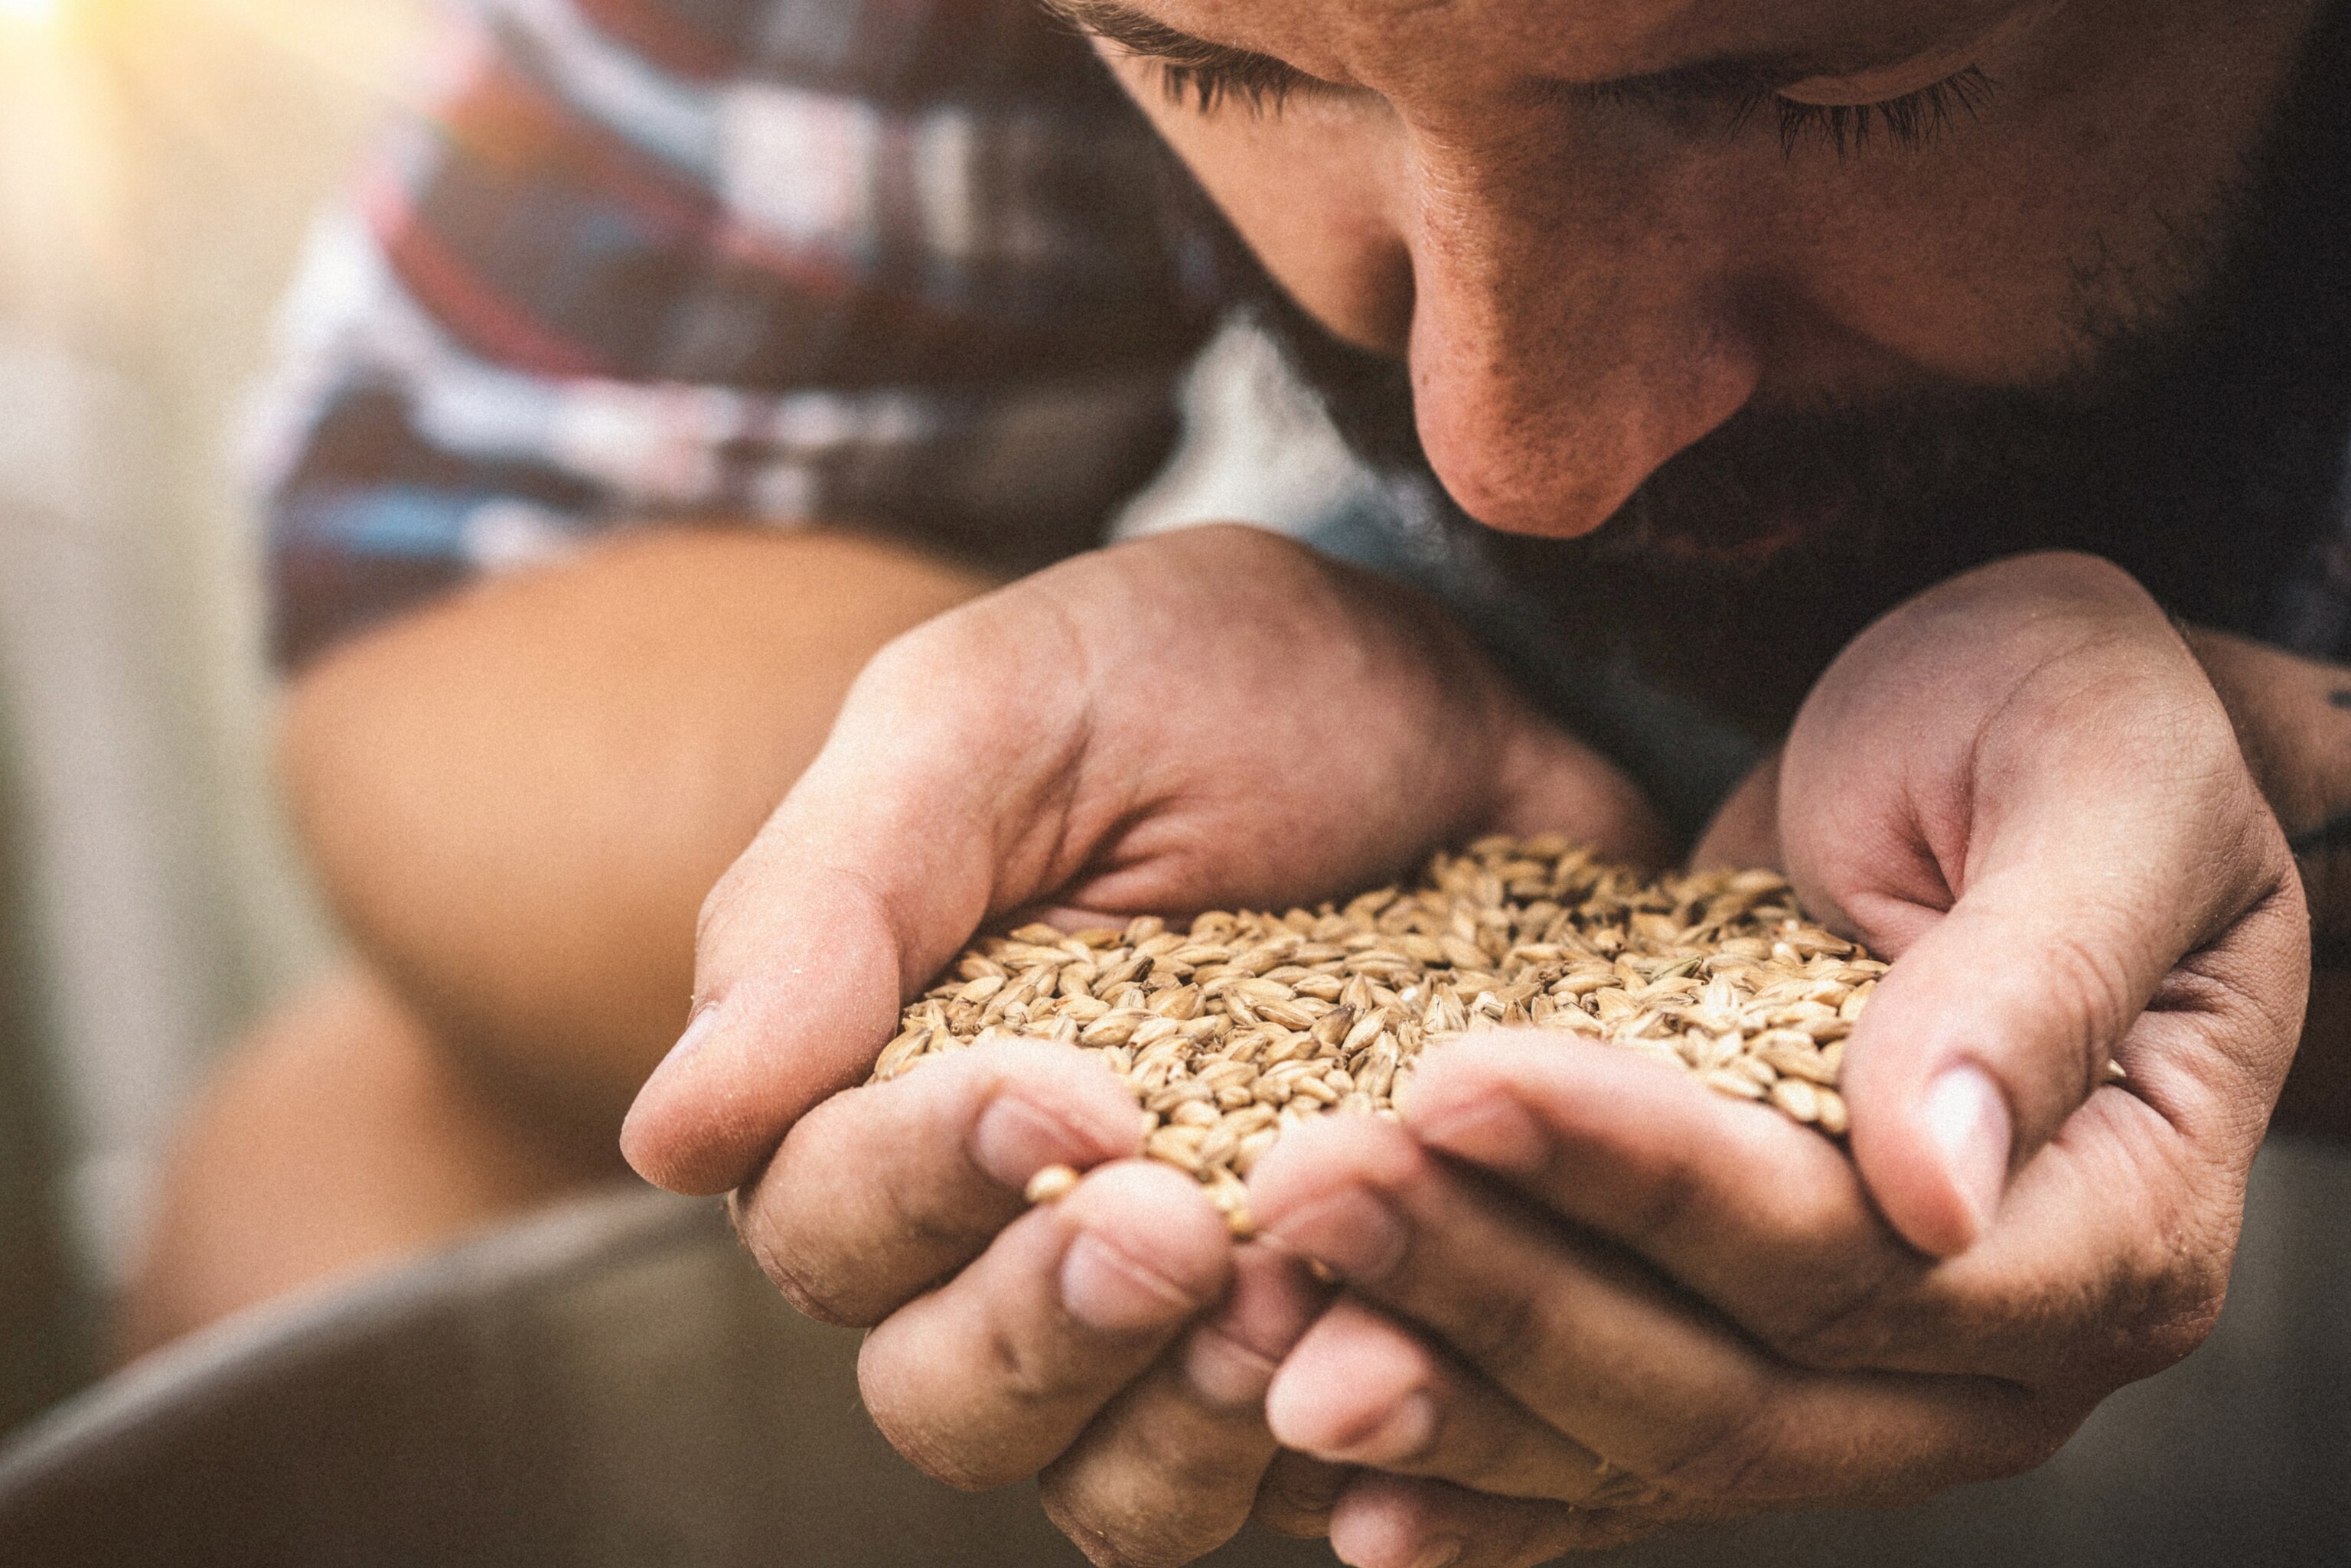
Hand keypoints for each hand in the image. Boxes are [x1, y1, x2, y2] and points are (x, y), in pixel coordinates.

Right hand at [619, 524, 1663, 1564]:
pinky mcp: (1346, 1319)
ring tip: (1291, 1309)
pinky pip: (1314, 1470)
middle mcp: (1018, 1224)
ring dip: (1180, 1430)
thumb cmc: (1194, 675)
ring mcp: (1187, 1295)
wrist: (1447, 677)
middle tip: (1174, 1232)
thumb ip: (825, 908)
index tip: (1068, 1098)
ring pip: (1106, 1484)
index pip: (829, 1222)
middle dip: (1043, 1335)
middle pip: (946, 1396)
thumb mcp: (999, 719)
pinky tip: (1397, 1360)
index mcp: (891, 1083)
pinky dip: (1344, 1444)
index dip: (924, 1187)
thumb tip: (669, 1138)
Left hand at [1242, 552, 2307, 1566]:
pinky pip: (1608, 1448)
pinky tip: (1340, 1494)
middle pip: (1722, 1384)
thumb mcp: (2099, 783)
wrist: (2010, 738)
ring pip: (1638, 1438)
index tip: (1453, 1082)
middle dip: (1495, 1290)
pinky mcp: (1749, 1337)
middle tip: (1303, 1189)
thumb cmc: (2079, 721)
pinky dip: (1481, 1467)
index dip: (1640, 1181)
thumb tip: (1931, 1187)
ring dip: (1445, 1389)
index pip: (1845, 1252)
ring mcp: (1865, 1373)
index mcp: (2108, 1226)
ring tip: (1267, 1346)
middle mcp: (1988, 1349)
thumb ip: (2032, 981)